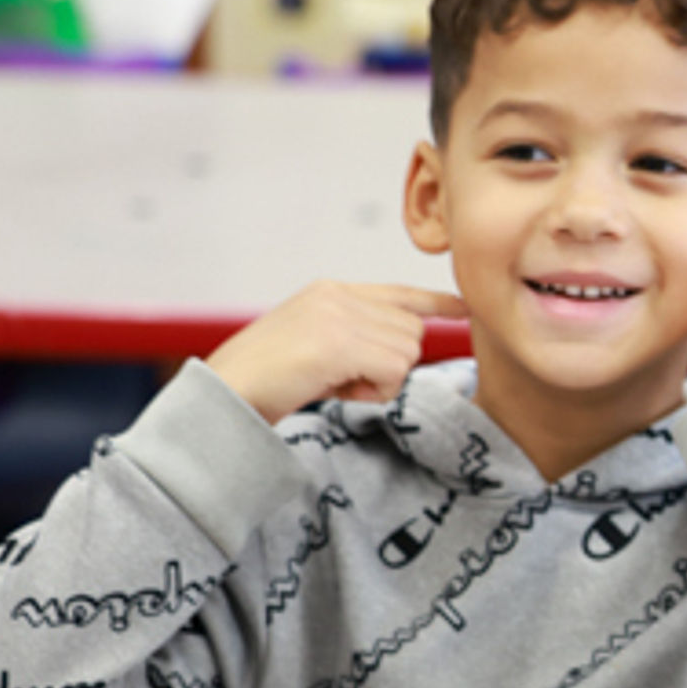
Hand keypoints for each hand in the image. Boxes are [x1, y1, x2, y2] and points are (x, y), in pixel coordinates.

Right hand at [205, 281, 468, 422]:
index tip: (463, 308)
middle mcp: (337, 296)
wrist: (223, 395)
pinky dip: (373, 392)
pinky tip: (336, 391)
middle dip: (389, 366)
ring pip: (407, 352)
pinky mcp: (339, 342)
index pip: (398, 292)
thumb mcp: (314, 346)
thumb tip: (401, 351)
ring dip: (380, 381)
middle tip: (344, 381)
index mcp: (330, 292)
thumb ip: (353, 336)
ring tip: (334, 384)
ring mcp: (338, 315)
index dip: (434, 303)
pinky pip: (394, 371)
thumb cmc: (264, 381)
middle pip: (411, 332)